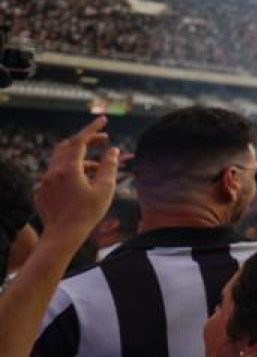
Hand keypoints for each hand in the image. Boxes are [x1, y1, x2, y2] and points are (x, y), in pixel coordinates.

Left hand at [33, 116, 119, 239]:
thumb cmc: (86, 214)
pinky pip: (56, 174)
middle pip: (67, 146)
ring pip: (61, 160)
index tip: (103, 119)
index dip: (92, 129)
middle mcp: (53, 172)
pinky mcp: (42, 191)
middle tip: (102, 141)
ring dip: (79, 159)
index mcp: (68, 169)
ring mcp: (45, 182)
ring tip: (97, 168)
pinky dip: (70, 171)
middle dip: (85, 141)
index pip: (79, 140)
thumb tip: (113, 150)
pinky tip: (82, 183)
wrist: (62, 236)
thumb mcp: (104, 189)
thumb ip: (109, 166)